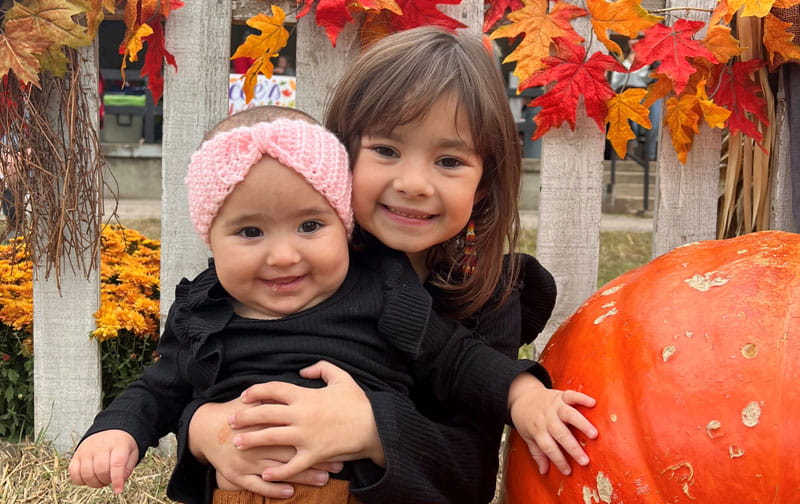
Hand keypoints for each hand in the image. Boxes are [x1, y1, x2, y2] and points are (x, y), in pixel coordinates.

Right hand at [68, 430, 137, 493]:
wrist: (109, 431)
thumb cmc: (121, 445)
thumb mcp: (131, 453)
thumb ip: (127, 468)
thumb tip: (119, 482)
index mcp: (118, 444)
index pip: (117, 463)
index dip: (117, 480)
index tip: (118, 490)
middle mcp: (101, 446)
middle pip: (101, 471)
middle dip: (106, 481)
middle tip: (110, 479)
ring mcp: (86, 450)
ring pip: (87, 474)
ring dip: (95, 483)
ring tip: (101, 478)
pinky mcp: (76, 455)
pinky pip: (73, 473)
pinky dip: (81, 480)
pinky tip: (90, 477)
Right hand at [189, 399, 343, 497]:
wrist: (204, 429)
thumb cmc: (236, 412)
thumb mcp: (255, 400)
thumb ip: (277, 396)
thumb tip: (304, 381)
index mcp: (264, 419)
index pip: (296, 426)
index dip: (318, 433)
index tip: (338, 439)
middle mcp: (256, 440)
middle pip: (292, 449)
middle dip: (317, 457)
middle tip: (339, 463)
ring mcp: (246, 459)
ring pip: (279, 470)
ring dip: (303, 475)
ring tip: (325, 479)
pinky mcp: (237, 475)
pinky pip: (258, 485)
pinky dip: (275, 489)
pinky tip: (291, 491)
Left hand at [230, 360, 383, 480]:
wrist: (376, 427)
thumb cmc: (359, 402)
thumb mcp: (342, 377)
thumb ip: (321, 368)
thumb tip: (302, 369)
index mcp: (306, 395)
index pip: (273, 389)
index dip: (256, 391)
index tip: (244, 396)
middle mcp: (301, 415)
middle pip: (265, 414)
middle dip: (244, 416)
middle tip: (230, 420)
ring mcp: (306, 436)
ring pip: (271, 438)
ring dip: (251, 440)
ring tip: (238, 443)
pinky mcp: (314, 455)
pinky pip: (292, 466)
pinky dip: (277, 472)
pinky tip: (265, 474)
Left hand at [508, 373, 597, 475]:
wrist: (522, 396)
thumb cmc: (527, 420)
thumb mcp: (528, 437)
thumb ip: (537, 454)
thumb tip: (543, 471)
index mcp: (538, 430)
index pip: (548, 448)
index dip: (558, 460)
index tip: (568, 471)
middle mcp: (547, 418)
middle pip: (560, 434)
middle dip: (573, 448)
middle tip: (585, 460)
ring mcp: (554, 406)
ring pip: (568, 415)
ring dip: (582, 424)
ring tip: (593, 434)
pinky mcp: (560, 395)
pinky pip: (571, 395)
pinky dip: (582, 398)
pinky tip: (593, 403)